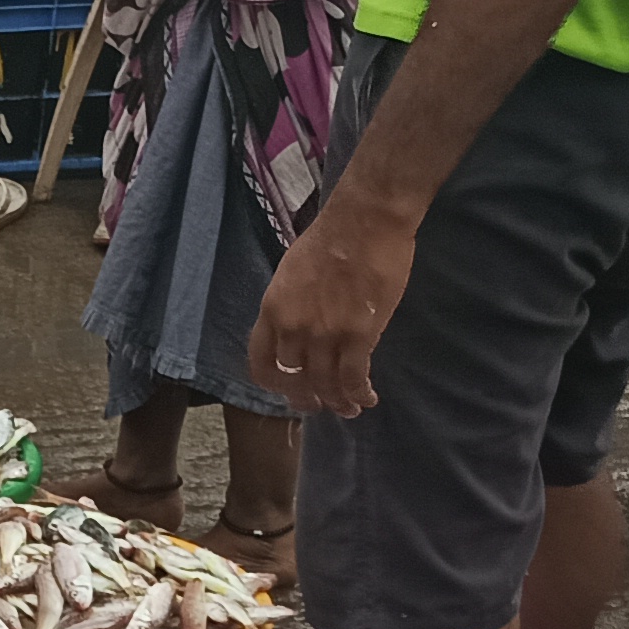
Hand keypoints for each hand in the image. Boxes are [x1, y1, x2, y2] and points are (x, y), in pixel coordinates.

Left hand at [249, 209, 417, 417]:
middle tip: (323, 404)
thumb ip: (288, 307)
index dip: (276, 385)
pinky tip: (368, 397)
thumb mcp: (290, 274)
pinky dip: (360, 393)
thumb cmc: (331, 238)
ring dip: (339, 402)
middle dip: (309, 398)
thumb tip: (294, 330)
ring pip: (327, 385)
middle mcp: (293, 328)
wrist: (366, 219)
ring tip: (350, 408)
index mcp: (272, 311)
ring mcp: (325, 334)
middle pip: (295, 380)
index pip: (261, 364)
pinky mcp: (359, 335)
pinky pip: (354, 378)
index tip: (290, 390)